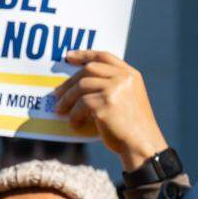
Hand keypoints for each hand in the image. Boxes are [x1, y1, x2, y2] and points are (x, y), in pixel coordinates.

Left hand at [53, 50, 167, 171]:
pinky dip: (74, 115)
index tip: (68, 57)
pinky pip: (81, 105)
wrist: (141, 143)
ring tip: (59, 110)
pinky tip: (74, 125)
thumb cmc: (130, 127)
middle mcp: (124, 78)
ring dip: (67, 99)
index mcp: (131, 75)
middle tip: (56, 93)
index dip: (85, 55)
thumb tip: (78, 86)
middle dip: (70, 81)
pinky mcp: (106, 103)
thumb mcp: (126, 100)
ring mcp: (115, 89)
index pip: (104, 57)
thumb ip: (111, 87)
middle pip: (89, 69)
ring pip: (81, 86)